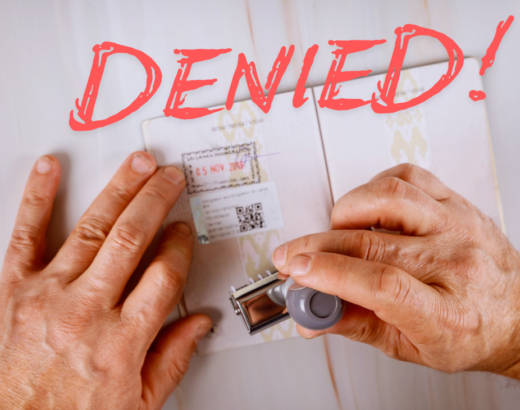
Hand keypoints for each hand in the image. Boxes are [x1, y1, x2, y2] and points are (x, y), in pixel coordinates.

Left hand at [0, 153, 211, 408]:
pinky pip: (25, 234)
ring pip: (92, 229)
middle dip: (157, 200)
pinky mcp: (13, 289)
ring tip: (137, 165)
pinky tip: (49, 170)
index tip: (184, 231)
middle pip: (132, 239)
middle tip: (170, 178)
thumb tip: (199, 324)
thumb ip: (174, 357)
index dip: (179, 246)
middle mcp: (86, 312)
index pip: (163, 275)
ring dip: (120, 190)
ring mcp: (47, 295)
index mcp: (122, 341)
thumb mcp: (139, 402)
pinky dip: (37, 197)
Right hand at [273, 164, 519, 377]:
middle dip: (316, 247)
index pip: (380, 284)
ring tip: (334, 232)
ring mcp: (457, 226)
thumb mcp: (411, 347)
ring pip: (387, 197)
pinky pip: (408, 177)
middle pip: (371, 242)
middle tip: (293, 257)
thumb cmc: (469, 333)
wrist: (517, 312)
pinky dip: (374, 187)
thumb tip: (313, 316)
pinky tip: (367, 207)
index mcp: (446, 312)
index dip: (329, 274)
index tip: (298, 272)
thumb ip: (356, 327)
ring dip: (344, 213)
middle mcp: (454, 262)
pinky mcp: (456, 203)